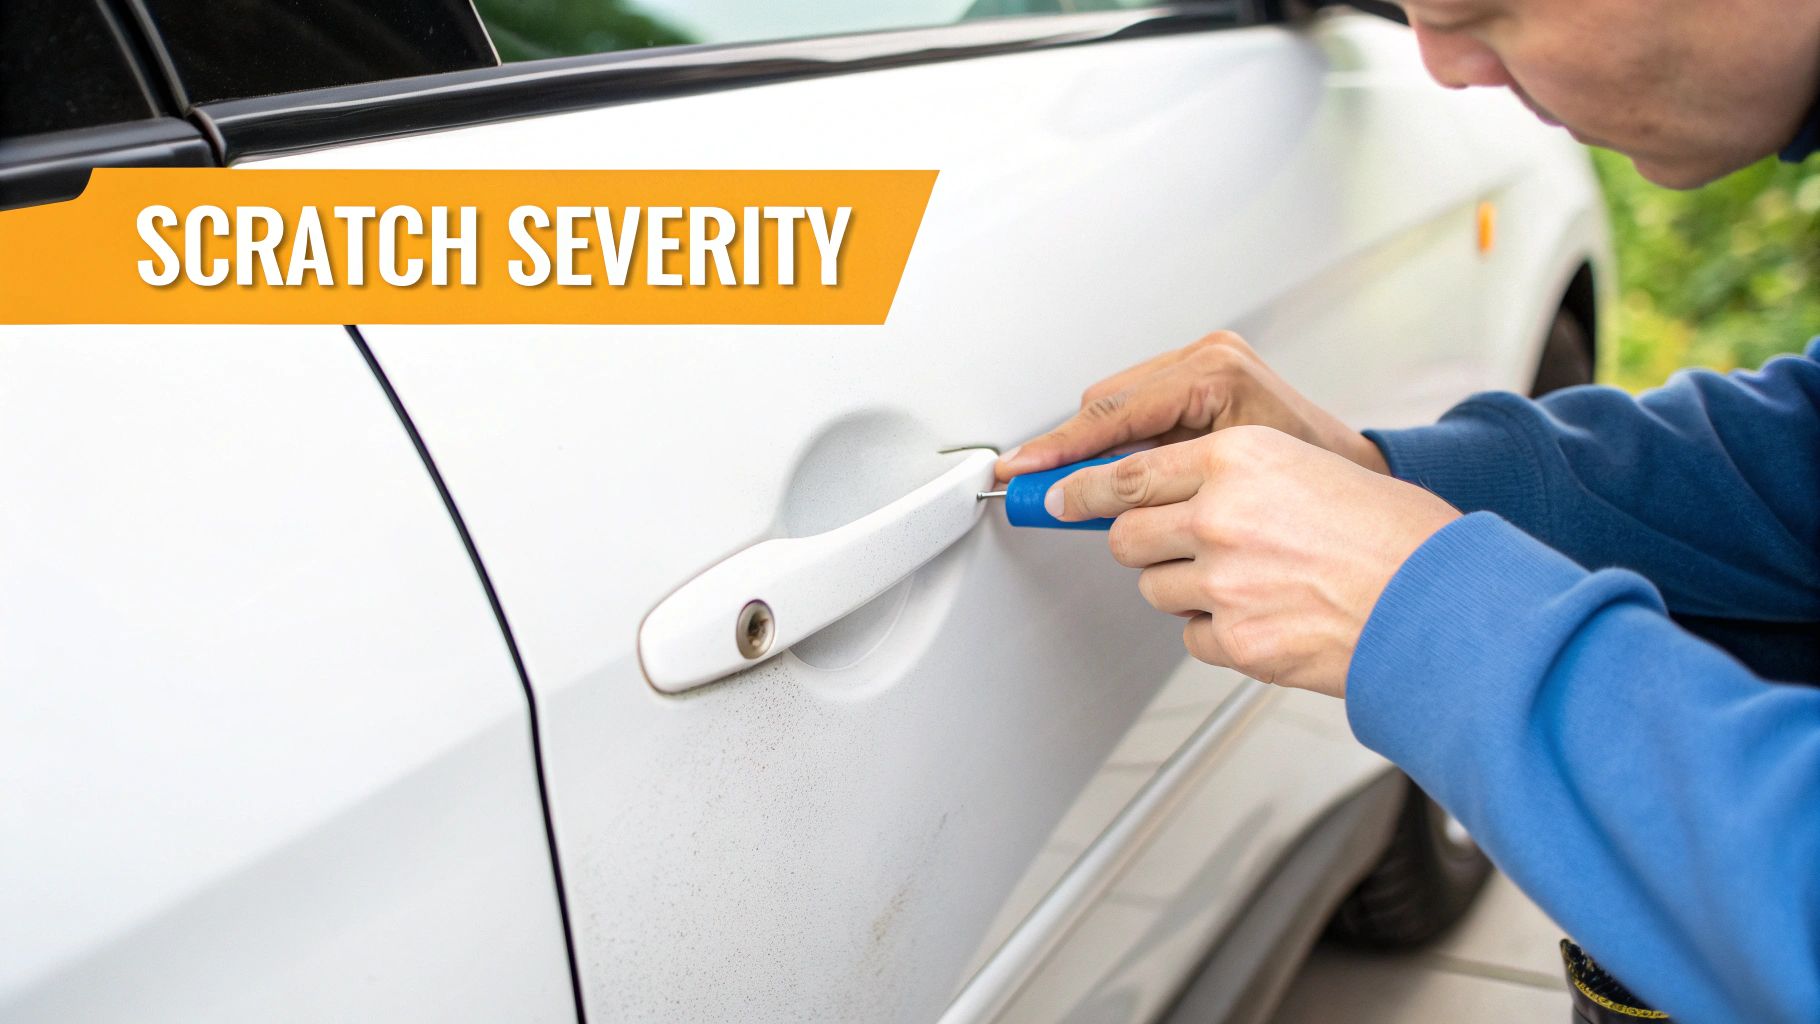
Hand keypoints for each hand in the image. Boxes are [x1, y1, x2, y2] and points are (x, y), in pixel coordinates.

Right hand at [995, 331, 1387, 481]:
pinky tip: (1114, 471)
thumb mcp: (1222, 486)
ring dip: (1094, 446)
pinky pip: (1135, 404)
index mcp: (1215, 372)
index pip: (1115, 411)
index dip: (1062, 448)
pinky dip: (1117, 439)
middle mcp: (1207, 356)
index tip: (1025, 471)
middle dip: (1071, 450)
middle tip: (1040, 492)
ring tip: (1077, 489)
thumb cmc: (1312, 483)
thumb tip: (1089, 497)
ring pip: (1114, 402)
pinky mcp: (1199, 372)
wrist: (1352, 472)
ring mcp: (1202, 359)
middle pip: (1106, 403)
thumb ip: (1154, 485)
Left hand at [1053, 427, 1458, 696]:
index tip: (1057, 493)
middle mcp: (1222, 515)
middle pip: (1126, 534)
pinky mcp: (1236, 640)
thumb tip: (1164, 489)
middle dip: (1140, 542)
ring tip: (1251, 581)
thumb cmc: (1395, 536)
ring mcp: (1224, 582)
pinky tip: (1268, 616)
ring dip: (1184, 587)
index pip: (1126, 472)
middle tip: (1170, 546)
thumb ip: (1233, 475)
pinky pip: (1192, 635)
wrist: (1442, 602)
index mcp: (1240, 457)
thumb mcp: (1308, 469)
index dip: (1082, 488)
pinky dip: (1217, 631)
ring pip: (1155, 588)